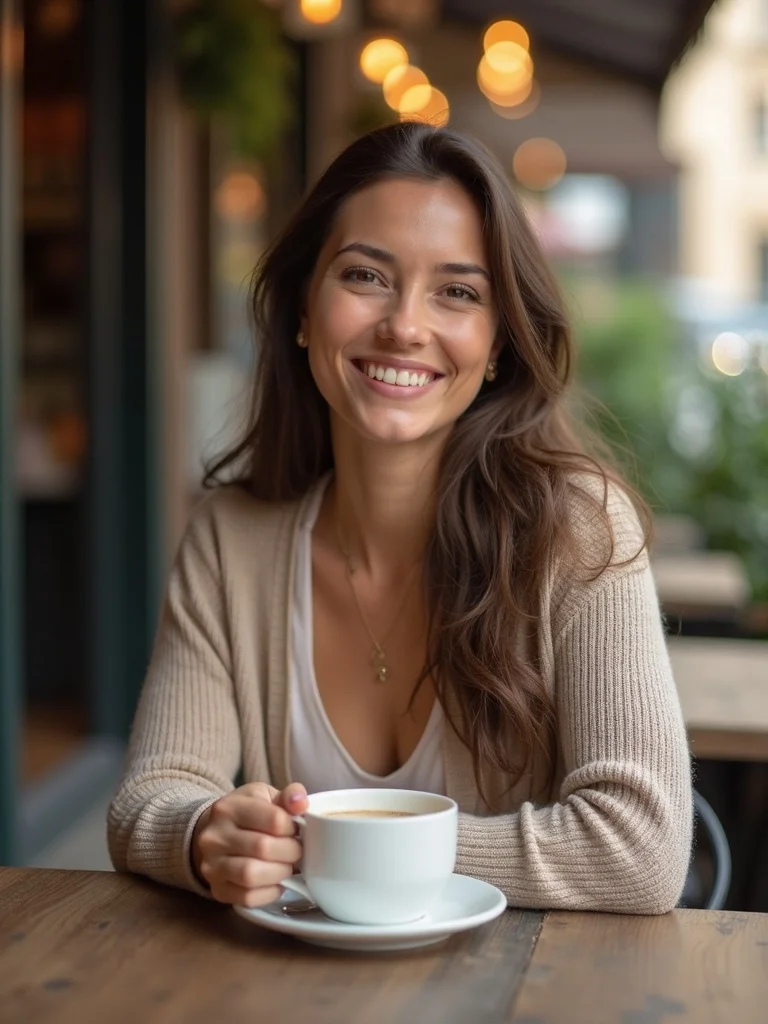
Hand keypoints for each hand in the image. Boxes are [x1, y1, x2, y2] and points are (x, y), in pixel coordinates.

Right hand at [192, 781, 308, 906]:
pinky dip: (270, 892)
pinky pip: (248, 898)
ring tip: (288, 865)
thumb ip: (287, 795)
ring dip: (280, 872)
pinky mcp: (217, 890)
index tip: (296, 829)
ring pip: (252, 875)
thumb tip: (301, 802)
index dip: (293, 827)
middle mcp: (214, 837)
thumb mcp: (264, 795)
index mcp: (229, 808)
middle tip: (298, 850)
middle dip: (290, 851)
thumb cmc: (247, 813)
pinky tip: (277, 881)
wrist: (215, 834)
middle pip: (263, 848)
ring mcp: (212, 866)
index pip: (273, 820)